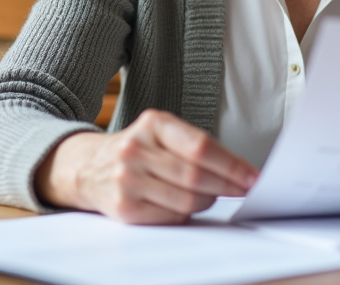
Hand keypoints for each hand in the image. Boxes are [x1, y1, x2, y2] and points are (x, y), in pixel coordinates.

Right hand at [35, 109, 258, 224]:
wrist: (86, 166)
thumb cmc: (137, 149)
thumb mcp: (160, 132)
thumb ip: (194, 146)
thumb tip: (239, 171)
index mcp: (153, 123)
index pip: (200, 146)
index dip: (231, 164)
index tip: (252, 176)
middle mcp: (136, 149)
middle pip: (195, 175)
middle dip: (227, 186)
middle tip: (244, 190)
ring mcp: (127, 180)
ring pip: (186, 199)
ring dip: (208, 201)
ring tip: (213, 195)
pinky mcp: (124, 208)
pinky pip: (170, 216)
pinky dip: (187, 213)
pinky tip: (188, 205)